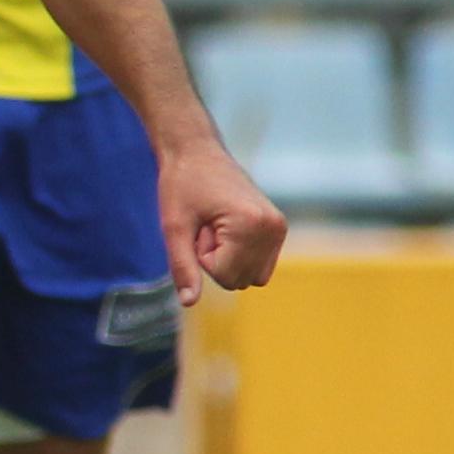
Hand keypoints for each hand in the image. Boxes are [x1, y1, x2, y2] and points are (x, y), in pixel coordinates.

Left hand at [155, 138, 285, 306]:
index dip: (202, 257)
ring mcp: (279, 228)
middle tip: (207, 225)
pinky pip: (258, 265)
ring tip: (216, 226)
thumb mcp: (174, 227)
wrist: (197, 151)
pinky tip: (226, 226)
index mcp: (253, 225)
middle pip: (241, 280)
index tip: (199, 226)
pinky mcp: (277, 228)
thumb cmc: (181, 184)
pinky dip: (239, 254)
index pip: (226, 276)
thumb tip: (189, 302)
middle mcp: (274, 228)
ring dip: (228, 259)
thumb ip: (183, 266)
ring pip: (252, 276)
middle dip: (217, 260)